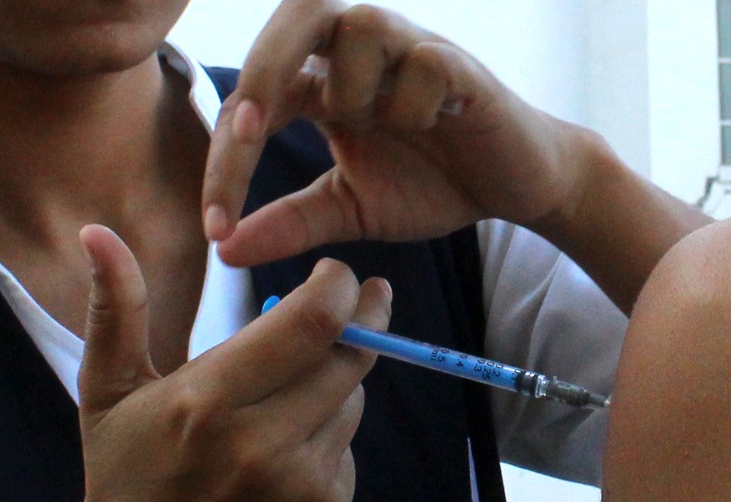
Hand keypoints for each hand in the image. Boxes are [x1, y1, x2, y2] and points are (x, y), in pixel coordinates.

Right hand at [67, 224, 386, 501]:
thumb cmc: (123, 481)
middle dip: (361, 323)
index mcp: (209, 402)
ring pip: (350, 407)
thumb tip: (99, 232)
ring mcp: (300, 490)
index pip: (310, 323)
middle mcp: (263, 446)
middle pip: (346, 361)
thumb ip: (117, 309)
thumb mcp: (106, 393)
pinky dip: (327, 443)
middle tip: (367, 299)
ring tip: (292, 392)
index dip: (340, 288)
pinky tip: (285, 455)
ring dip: (336, 386)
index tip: (340, 275)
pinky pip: (347, 457)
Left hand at [201, 0, 593, 266]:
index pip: (254, 100)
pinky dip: (415, 102)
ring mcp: (409, 49)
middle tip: (249, 131)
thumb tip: (225, 250)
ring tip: (380, 128)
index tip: (216, 225)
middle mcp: (358, 53)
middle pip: (294, 15)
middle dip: (263, 70)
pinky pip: (423, 61)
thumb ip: (290, 223)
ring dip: (353, 86)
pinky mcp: (459, 64)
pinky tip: (434, 128)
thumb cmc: (431, 185)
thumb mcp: (350, 210)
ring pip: (357, 25)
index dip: (227, 158)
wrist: (513, 187)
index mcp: (322, 83)